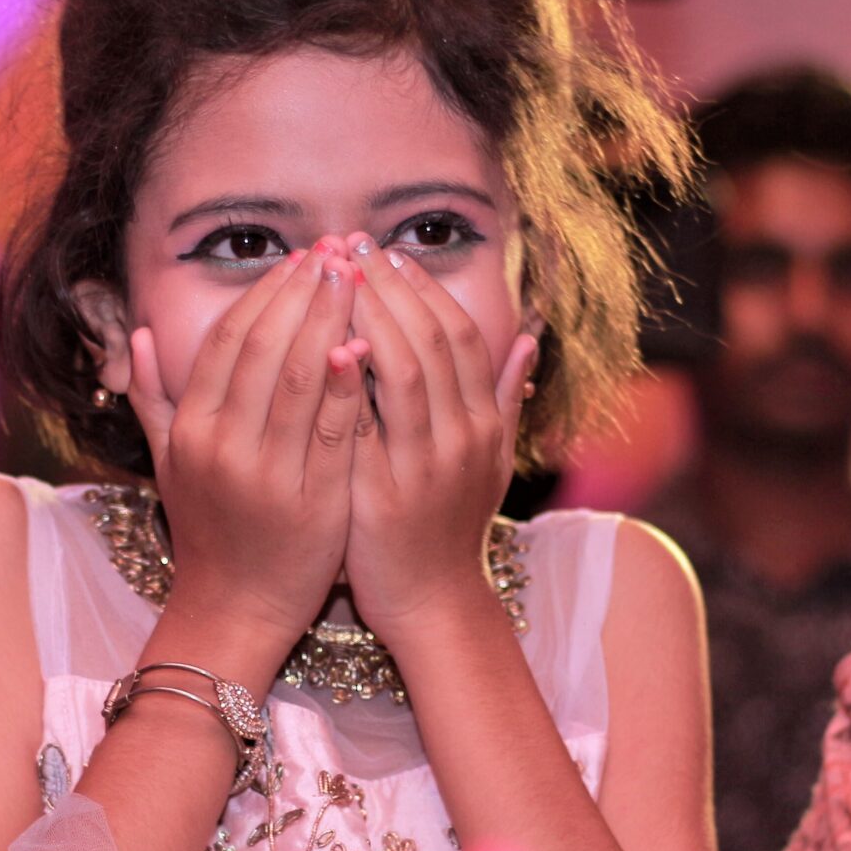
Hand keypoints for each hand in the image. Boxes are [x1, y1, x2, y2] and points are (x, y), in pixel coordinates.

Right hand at [123, 238, 368, 681]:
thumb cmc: (208, 530)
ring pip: (302, 380)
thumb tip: (135, 333)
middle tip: (336, 252)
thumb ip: (153, 397)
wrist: (234, 608)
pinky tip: (370, 345)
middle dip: (303, 293)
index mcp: (191, 430)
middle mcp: (224, 446)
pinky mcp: (314, 500)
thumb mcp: (167, 463)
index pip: (227, 342)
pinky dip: (352, 385)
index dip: (264, 294)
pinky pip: (336, 430)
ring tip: (358, 280)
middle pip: (265, 349)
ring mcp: (268, 474)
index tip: (298, 259)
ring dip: (331, 321)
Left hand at [342, 233, 535, 644]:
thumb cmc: (451, 527)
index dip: (426, 289)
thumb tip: (529, 337)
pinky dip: (347, 379)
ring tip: (334, 278)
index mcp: (485, 423)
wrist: (432, 603)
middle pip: (434, 339)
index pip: (462, 335)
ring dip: (369, 316)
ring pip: (405, 369)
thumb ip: (508, 397)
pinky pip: (365, 421)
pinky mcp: (383, 491)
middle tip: (352, 246)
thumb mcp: (492, 460)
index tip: (390, 254)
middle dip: (391, 287)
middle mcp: (463, 437)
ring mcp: (426, 464)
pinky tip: (320, 344)